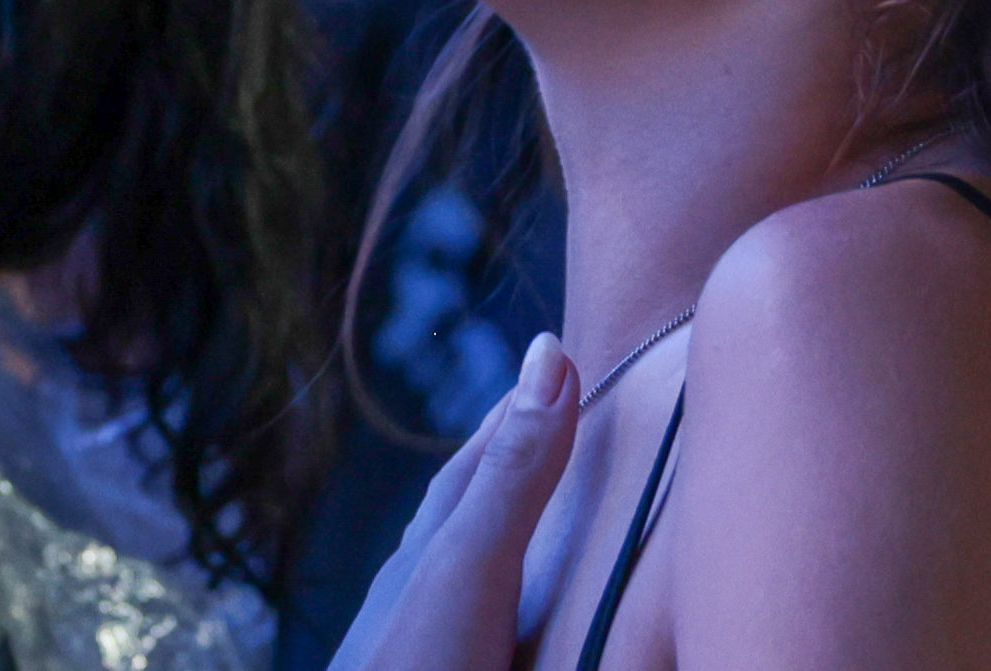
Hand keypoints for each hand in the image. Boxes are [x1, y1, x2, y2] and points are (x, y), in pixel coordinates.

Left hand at [331, 334, 578, 670]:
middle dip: (516, 474)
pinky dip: (514, 621)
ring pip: (475, 583)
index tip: (559, 362)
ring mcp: (432, 648)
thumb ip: (515, 475)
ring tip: (555, 533)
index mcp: (435, 550)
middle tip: (564, 430)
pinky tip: (516, 637)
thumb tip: (550, 350)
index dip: (518, 410)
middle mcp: (426, 595)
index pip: (479, 459)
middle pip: (471, 517)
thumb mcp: (471, 565)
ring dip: (515, 552)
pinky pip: (489, 639)